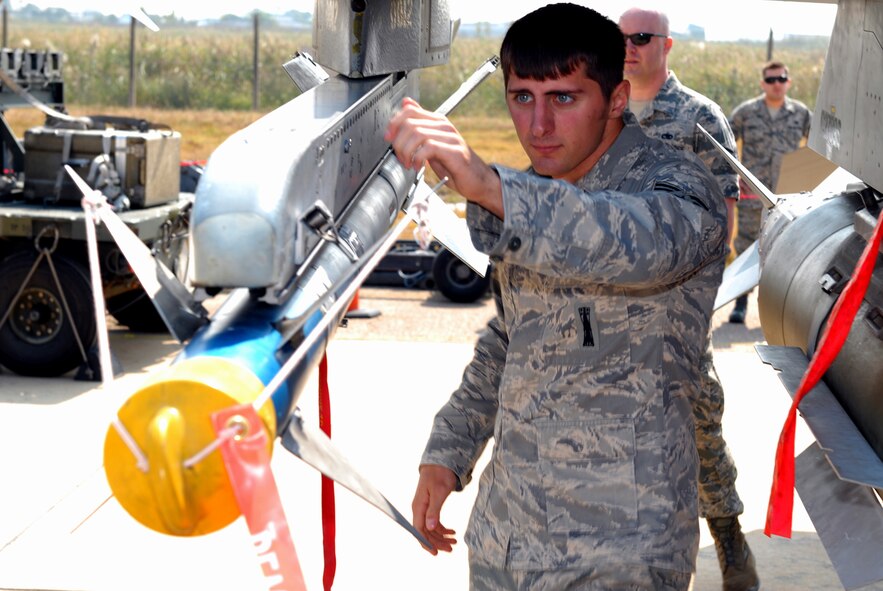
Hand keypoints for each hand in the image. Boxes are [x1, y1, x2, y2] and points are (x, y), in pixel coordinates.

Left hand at [385, 97, 503, 217]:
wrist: (477, 181)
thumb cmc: (455, 165)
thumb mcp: (432, 144)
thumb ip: (420, 126)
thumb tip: (406, 104)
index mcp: (438, 122)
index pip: (410, 110)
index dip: (394, 123)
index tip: (389, 138)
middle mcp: (444, 126)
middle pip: (410, 123)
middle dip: (398, 142)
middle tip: (400, 157)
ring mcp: (450, 137)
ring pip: (417, 134)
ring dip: (407, 151)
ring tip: (408, 163)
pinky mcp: (455, 151)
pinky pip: (429, 147)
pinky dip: (418, 158)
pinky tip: (418, 167)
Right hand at [411, 464, 458, 554]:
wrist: (440, 463)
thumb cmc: (440, 475)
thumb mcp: (440, 492)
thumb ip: (434, 510)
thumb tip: (430, 528)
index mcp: (419, 507)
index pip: (419, 530)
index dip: (426, 542)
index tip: (435, 552)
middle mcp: (419, 509)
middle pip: (425, 532)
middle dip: (437, 542)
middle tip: (452, 548)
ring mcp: (424, 508)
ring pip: (430, 528)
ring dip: (441, 537)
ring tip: (454, 542)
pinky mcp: (430, 506)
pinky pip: (434, 522)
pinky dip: (443, 529)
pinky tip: (452, 531)